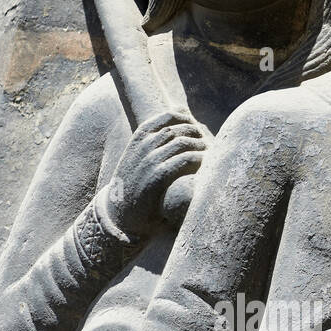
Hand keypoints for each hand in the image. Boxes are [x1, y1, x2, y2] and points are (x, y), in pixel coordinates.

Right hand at [103, 111, 208, 236]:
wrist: (120, 213)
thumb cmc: (135, 185)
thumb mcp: (139, 157)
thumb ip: (155, 141)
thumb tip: (180, 118)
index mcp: (139, 138)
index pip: (168, 117)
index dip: (187, 120)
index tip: (198, 128)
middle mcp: (144, 147)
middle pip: (178, 129)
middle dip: (197, 133)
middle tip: (208, 143)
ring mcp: (149, 161)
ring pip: (183, 143)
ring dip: (200, 146)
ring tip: (211, 154)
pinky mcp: (157, 178)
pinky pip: (183, 161)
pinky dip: (198, 159)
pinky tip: (206, 165)